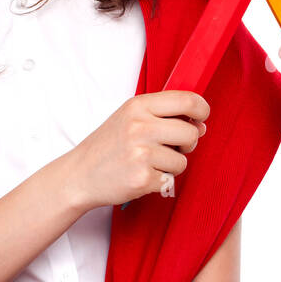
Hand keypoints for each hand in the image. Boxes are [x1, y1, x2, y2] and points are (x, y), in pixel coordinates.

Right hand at [66, 91, 208, 208]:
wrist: (79, 175)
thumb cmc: (108, 146)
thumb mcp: (131, 118)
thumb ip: (165, 116)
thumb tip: (201, 125)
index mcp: (138, 106)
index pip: (187, 100)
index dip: (202, 110)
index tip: (200, 118)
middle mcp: (140, 126)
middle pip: (191, 133)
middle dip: (187, 144)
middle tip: (168, 147)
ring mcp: (140, 153)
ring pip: (182, 160)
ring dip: (171, 165)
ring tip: (147, 163)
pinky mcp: (142, 178)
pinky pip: (170, 180)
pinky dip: (159, 181)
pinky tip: (140, 175)